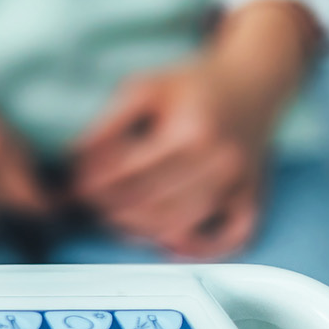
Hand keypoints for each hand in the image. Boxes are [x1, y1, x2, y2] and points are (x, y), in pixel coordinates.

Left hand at [68, 2, 312, 257]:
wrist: (255, 79)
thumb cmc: (194, 85)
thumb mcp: (144, 89)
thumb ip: (107, 124)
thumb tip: (74, 159)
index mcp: (190, 131)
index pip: (130, 172)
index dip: (95, 183)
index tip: (75, 186)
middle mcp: (219, 160)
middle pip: (153, 203)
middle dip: (111, 208)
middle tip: (88, 206)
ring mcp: (239, 181)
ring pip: (183, 223)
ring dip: (141, 230)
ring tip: (114, 221)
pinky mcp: (253, 193)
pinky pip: (235, 235)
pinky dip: (204, 249)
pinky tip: (171, 248)